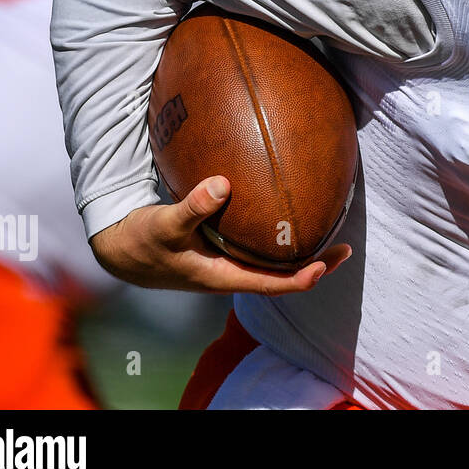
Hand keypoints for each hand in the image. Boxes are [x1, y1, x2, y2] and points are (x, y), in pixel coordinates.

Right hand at [89, 175, 351, 293]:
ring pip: (272, 261)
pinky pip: (259, 244)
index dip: (302, 277)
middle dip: (313, 263)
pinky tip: (288, 208)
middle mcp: (231, 272)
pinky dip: (277, 232)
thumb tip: (222, 184)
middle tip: (345, 247)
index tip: (327, 265)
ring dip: (299, 249)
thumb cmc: (144, 241)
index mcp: (222, 276)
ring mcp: (229, 261)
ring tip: (329, 226)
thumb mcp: (164, 224)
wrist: (123, 249)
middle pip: (281, 274)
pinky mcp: (224, 247)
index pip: (272, 284)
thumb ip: (192, 208)